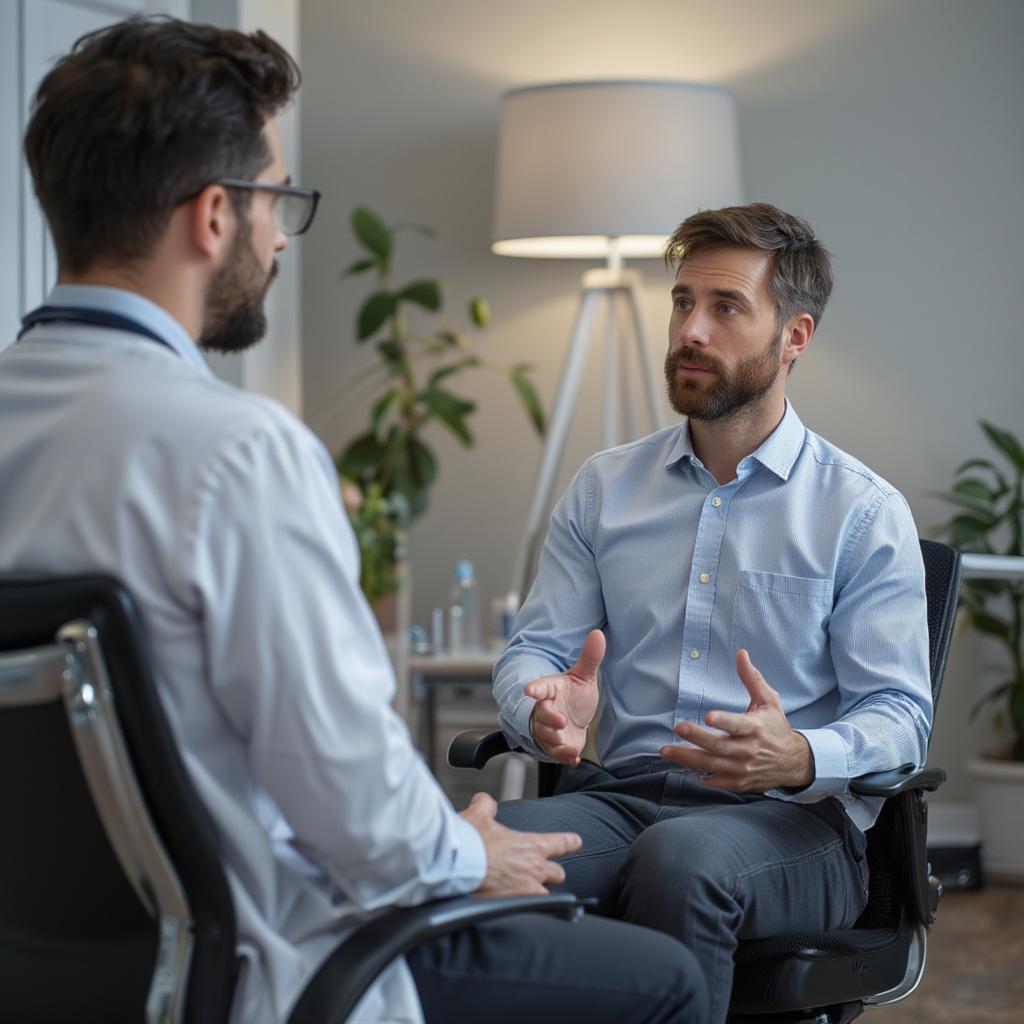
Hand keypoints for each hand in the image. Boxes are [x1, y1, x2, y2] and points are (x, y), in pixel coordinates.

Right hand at [459, 792, 581, 896]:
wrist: (460, 864)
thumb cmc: (471, 840)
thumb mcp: (478, 815)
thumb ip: (486, 806)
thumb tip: (486, 802)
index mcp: (531, 845)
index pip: (561, 842)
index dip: (570, 842)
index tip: (576, 842)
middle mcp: (534, 868)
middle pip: (558, 873)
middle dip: (553, 872)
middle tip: (546, 871)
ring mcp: (527, 889)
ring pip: (545, 893)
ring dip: (539, 891)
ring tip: (530, 891)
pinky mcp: (515, 905)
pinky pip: (530, 909)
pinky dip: (527, 907)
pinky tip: (519, 907)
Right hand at [525, 629, 603, 765]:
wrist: (574, 719)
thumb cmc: (573, 696)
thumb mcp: (583, 677)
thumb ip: (589, 658)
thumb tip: (598, 634)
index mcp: (550, 690)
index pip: (540, 688)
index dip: (535, 689)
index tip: (528, 690)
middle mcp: (547, 710)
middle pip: (541, 715)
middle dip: (548, 719)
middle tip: (560, 720)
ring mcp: (550, 730)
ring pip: (546, 736)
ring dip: (556, 741)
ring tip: (568, 745)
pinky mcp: (558, 746)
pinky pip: (557, 753)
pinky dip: (565, 756)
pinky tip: (574, 758)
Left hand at [660, 649, 814, 791]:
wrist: (794, 761)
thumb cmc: (776, 727)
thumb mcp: (769, 701)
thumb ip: (752, 679)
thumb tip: (741, 654)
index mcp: (755, 728)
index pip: (737, 724)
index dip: (724, 721)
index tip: (708, 716)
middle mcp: (748, 749)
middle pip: (719, 745)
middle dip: (697, 737)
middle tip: (678, 728)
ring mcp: (744, 768)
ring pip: (713, 764)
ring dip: (688, 758)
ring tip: (667, 751)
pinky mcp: (741, 782)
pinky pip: (719, 782)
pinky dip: (706, 778)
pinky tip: (689, 770)